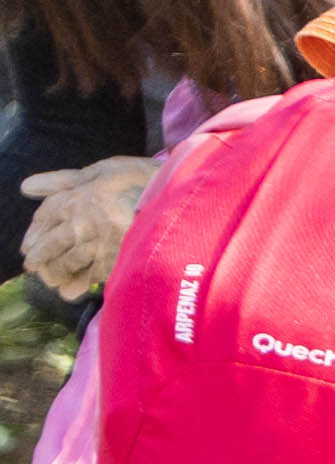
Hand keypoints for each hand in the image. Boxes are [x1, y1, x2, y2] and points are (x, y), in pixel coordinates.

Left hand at [19, 150, 147, 306]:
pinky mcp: (120, 259)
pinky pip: (93, 275)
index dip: (35, 233)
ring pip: (69, 261)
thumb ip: (63, 180)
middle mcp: (85, 221)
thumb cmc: (142, 179)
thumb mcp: (102, 170)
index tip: (28, 247)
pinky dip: (79, 285)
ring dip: (56, 273)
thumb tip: (24, 187)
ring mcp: (102, 242)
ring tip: (52, 282)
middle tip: (35, 269)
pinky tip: (71, 293)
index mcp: (80, 197)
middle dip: (42, 257)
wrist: (181, 197)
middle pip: (53, 243)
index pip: (46, 216)